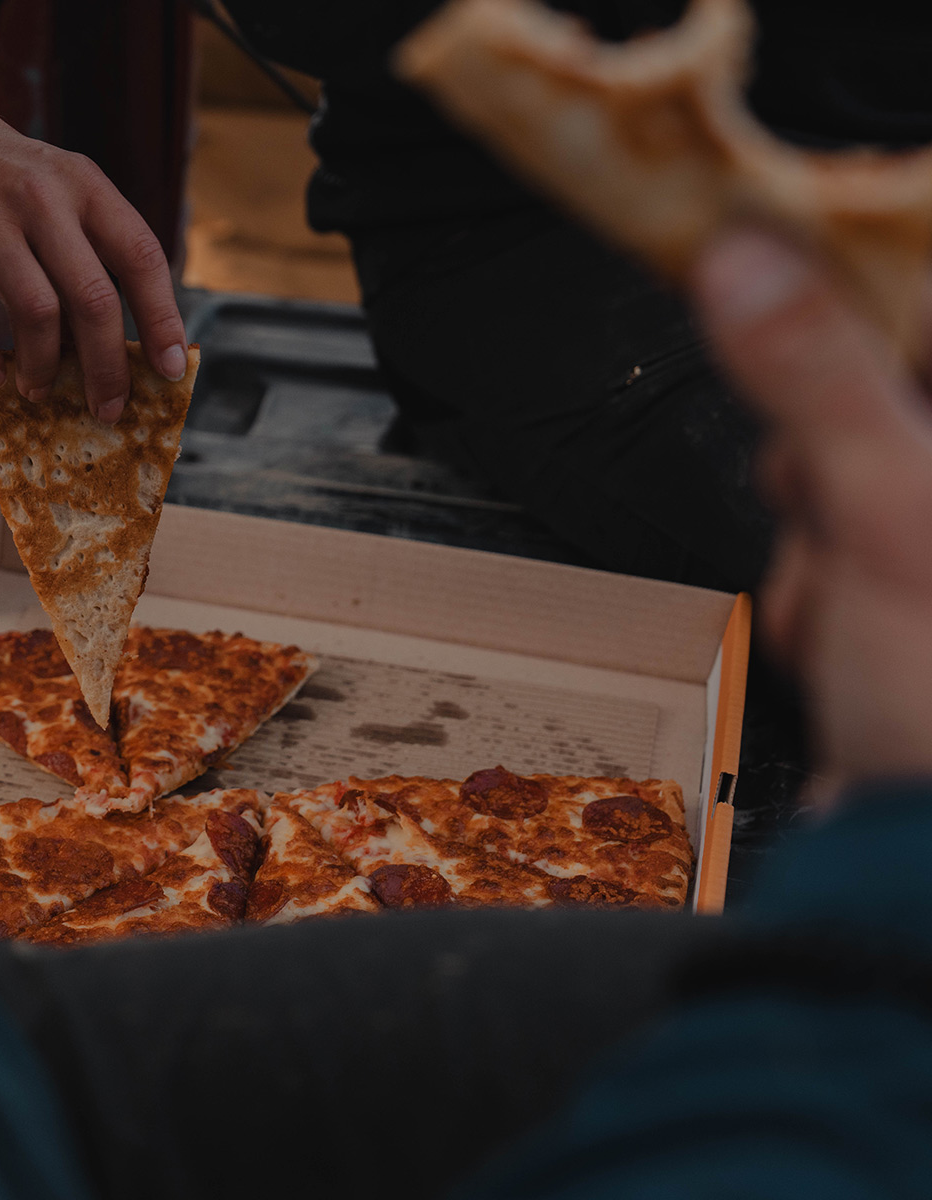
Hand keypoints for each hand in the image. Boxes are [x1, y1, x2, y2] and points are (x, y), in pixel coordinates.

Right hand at [0, 54, 187, 422]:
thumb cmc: (3, 178)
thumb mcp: (60, 189)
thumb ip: (88, 250)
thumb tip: (115, 347)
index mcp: (84, 186)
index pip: (141, 256)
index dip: (162, 319)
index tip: (171, 370)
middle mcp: (41, 199)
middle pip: (93, 299)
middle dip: (106, 367)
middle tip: (107, 408)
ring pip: (35, 314)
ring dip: (42, 368)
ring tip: (39, 389)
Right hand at [692, 230, 931, 793]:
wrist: (922, 862)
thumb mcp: (891, 515)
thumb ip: (818, 378)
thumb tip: (746, 256)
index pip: (908, 329)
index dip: (859, 334)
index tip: (814, 358)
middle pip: (882, 405)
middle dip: (829, 474)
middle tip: (844, 529)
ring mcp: (929, 539)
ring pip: (850, 483)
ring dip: (815, 545)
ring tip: (851, 618)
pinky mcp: (913, 590)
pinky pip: (841, 550)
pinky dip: (819, 592)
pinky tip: (843, 644)